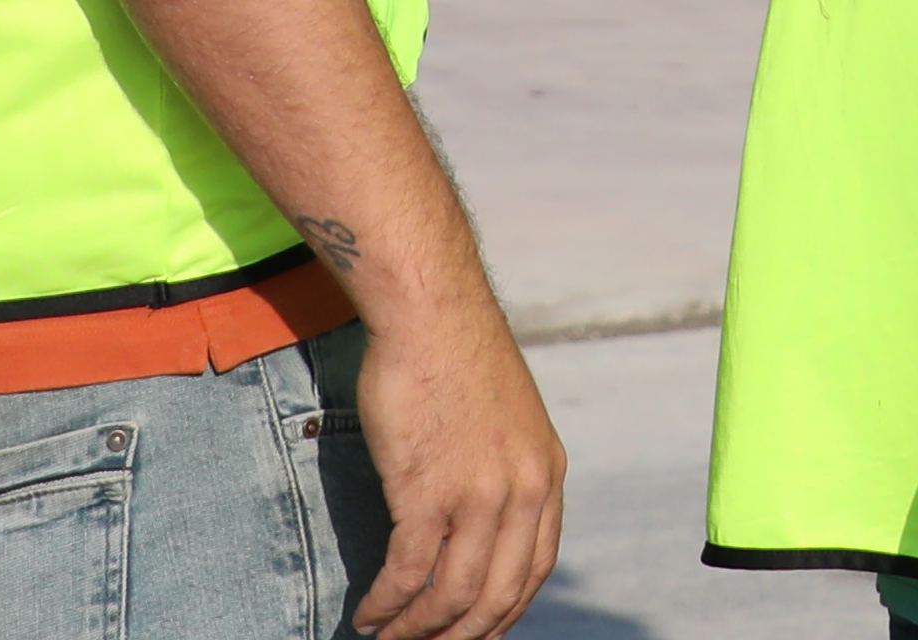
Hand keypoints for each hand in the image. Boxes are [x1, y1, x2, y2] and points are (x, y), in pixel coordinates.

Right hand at [346, 289, 566, 638]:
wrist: (430, 311)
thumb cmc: (456, 357)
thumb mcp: (509, 420)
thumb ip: (505, 472)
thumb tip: (480, 525)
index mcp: (547, 474)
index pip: (536, 569)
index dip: (505, 612)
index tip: (478, 632)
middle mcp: (523, 491)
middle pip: (498, 596)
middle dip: (461, 635)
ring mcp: (478, 494)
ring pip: (453, 595)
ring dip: (418, 629)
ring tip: (389, 638)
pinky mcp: (426, 491)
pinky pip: (409, 572)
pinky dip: (388, 603)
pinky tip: (370, 613)